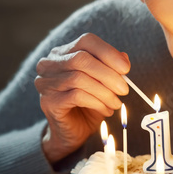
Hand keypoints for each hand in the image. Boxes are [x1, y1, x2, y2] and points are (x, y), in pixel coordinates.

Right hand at [34, 33, 129, 163]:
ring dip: (104, 92)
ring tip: (116, 103)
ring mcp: (45, 82)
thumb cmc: (90, 104)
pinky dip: (97, 102)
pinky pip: (76, 96)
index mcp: (64, 52)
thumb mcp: (105, 83)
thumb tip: (124, 59)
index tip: (126, 69)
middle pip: (82, 59)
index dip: (108, 52)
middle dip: (108, 74)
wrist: (73, 132)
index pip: (86, 41)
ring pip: (79, 78)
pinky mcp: (48, 101)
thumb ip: (113, 68)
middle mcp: (50, 63)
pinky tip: (106, 110)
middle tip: (124, 90)